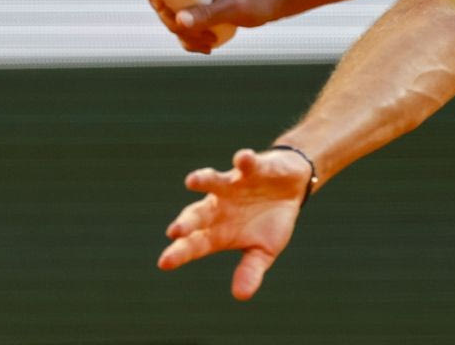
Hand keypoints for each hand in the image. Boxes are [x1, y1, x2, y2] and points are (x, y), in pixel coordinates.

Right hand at [143, 0, 281, 53]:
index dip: (158, 1)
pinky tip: (206, 43)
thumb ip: (207, 14)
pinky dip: (192, 29)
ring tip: (207, 45)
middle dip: (176, 24)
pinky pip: (187, 10)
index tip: (175, 21)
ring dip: (185, 31)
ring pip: (175, 8)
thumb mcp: (235, 8)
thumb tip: (179, 22)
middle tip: (198, 39)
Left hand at [158, 149, 311, 299]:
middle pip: (197, 214)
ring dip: (203, 179)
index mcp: (218, 230)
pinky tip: (244, 159)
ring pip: (213, 180)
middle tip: (175, 231)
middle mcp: (219, 206)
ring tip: (192, 181)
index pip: (195, 244)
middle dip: (187, 221)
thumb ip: (250, 269)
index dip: (180, 252)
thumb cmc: (270, 222)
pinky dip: (245, 160)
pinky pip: (246, 163)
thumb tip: (241, 295)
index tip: (164, 263)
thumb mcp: (264, 250)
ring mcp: (233, 184)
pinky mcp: (252, 167)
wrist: (289, 187)